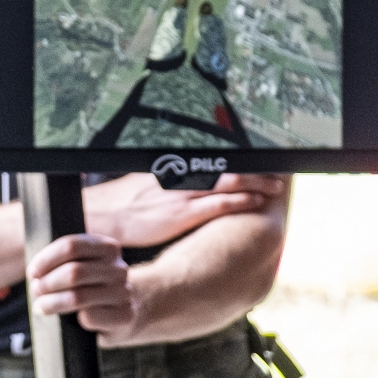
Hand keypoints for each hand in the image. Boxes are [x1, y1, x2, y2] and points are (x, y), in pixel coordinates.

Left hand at [28, 232, 134, 342]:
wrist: (122, 312)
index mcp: (107, 247)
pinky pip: (90, 317)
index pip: (71, 246)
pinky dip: (74, 319)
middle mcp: (119, 268)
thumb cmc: (92, 286)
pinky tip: (69, 319)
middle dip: (48, 283)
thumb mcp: (82, 265)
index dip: (47, 259)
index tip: (33, 272)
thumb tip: (35, 271)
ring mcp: (124, 292)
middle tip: (35, 291)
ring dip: (53, 303)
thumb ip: (65, 259)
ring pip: (79, 297)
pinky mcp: (125, 315)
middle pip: (74, 272)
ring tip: (41, 306)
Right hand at [79, 172, 282, 250]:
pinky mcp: (181, 215)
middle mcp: (179, 178)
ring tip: (274, 187)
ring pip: (226, 183)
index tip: (255, 161)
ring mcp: (181, 196)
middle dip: (252, 171)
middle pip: (223, 169)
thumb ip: (165, 182)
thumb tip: (181, 183)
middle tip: (275, 173)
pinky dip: (239, 201)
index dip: (236, 161)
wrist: (103, 216)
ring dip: (254, 184)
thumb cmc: (120, 205)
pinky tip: (255, 202)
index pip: (210, 161)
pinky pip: (216, 205)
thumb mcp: (143, 185)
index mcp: (171, 169)